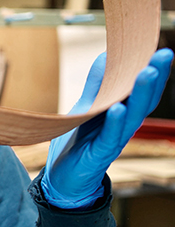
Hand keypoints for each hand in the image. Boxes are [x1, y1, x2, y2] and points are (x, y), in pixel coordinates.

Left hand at [42, 48, 172, 208]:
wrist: (62, 178)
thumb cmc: (78, 142)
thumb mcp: (87, 107)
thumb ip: (97, 85)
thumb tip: (107, 55)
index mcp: (123, 113)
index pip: (143, 90)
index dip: (154, 71)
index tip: (160, 48)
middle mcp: (124, 126)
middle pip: (144, 100)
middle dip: (155, 77)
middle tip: (164, 54)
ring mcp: (114, 140)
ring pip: (133, 116)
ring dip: (140, 95)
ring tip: (146, 72)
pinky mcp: (100, 154)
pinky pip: (110, 137)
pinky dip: (115, 122)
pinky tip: (117, 108)